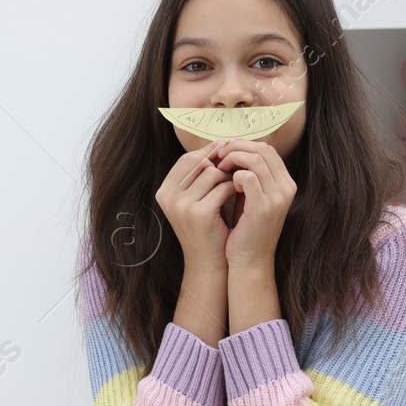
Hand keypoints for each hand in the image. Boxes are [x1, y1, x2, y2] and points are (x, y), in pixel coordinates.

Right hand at [155, 142, 236, 272]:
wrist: (209, 262)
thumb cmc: (207, 228)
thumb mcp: (196, 199)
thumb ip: (201, 175)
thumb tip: (221, 142)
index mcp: (164, 191)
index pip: (187, 159)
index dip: (208, 154)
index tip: (227, 154)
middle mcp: (168, 197)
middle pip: (197, 161)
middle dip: (218, 163)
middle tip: (234, 170)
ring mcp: (181, 205)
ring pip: (212, 172)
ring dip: (228, 176)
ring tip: (236, 187)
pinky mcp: (199, 213)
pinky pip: (223, 187)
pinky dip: (235, 188)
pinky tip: (240, 195)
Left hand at [211, 139, 296, 271]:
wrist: (250, 261)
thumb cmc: (245, 231)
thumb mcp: (250, 199)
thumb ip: (247, 177)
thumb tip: (231, 153)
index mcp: (285, 183)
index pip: (267, 150)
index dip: (245, 145)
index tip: (225, 149)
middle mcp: (286, 187)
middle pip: (263, 149)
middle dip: (237, 146)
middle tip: (218, 153)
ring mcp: (278, 196)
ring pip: (255, 159)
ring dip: (233, 158)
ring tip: (217, 166)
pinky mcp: (264, 206)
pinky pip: (247, 177)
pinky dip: (232, 176)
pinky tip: (224, 184)